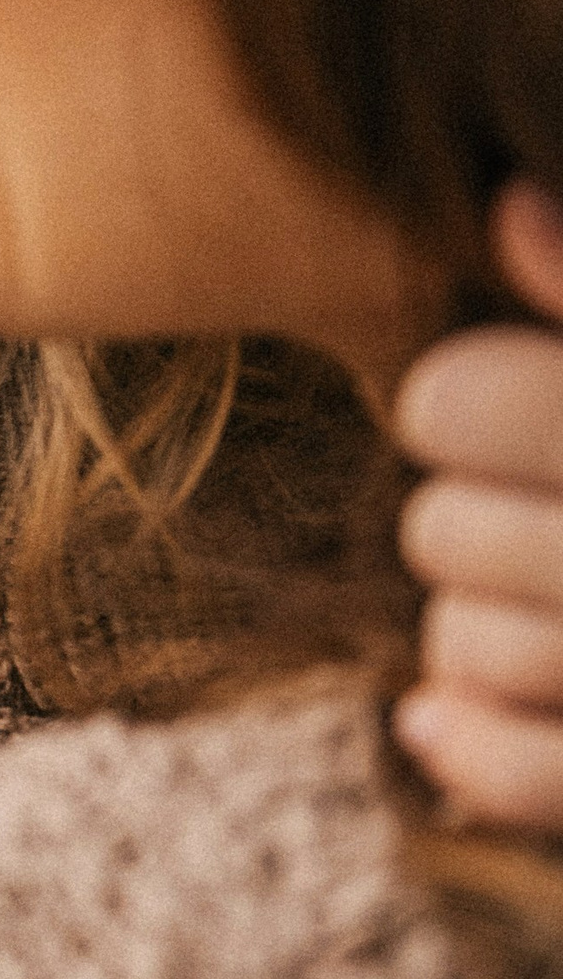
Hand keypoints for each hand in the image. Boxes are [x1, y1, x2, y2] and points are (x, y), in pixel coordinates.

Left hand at [395, 181, 562, 830]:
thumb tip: (508, 205)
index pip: (454, 400)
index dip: (464, 402)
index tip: (505, 411)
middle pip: (439, 528)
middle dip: (470, 520)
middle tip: (537, 514)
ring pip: (462, 643)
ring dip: (478, 630)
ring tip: (543, 606)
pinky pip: (523, 774)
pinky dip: (470, 748)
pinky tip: (436, 714)